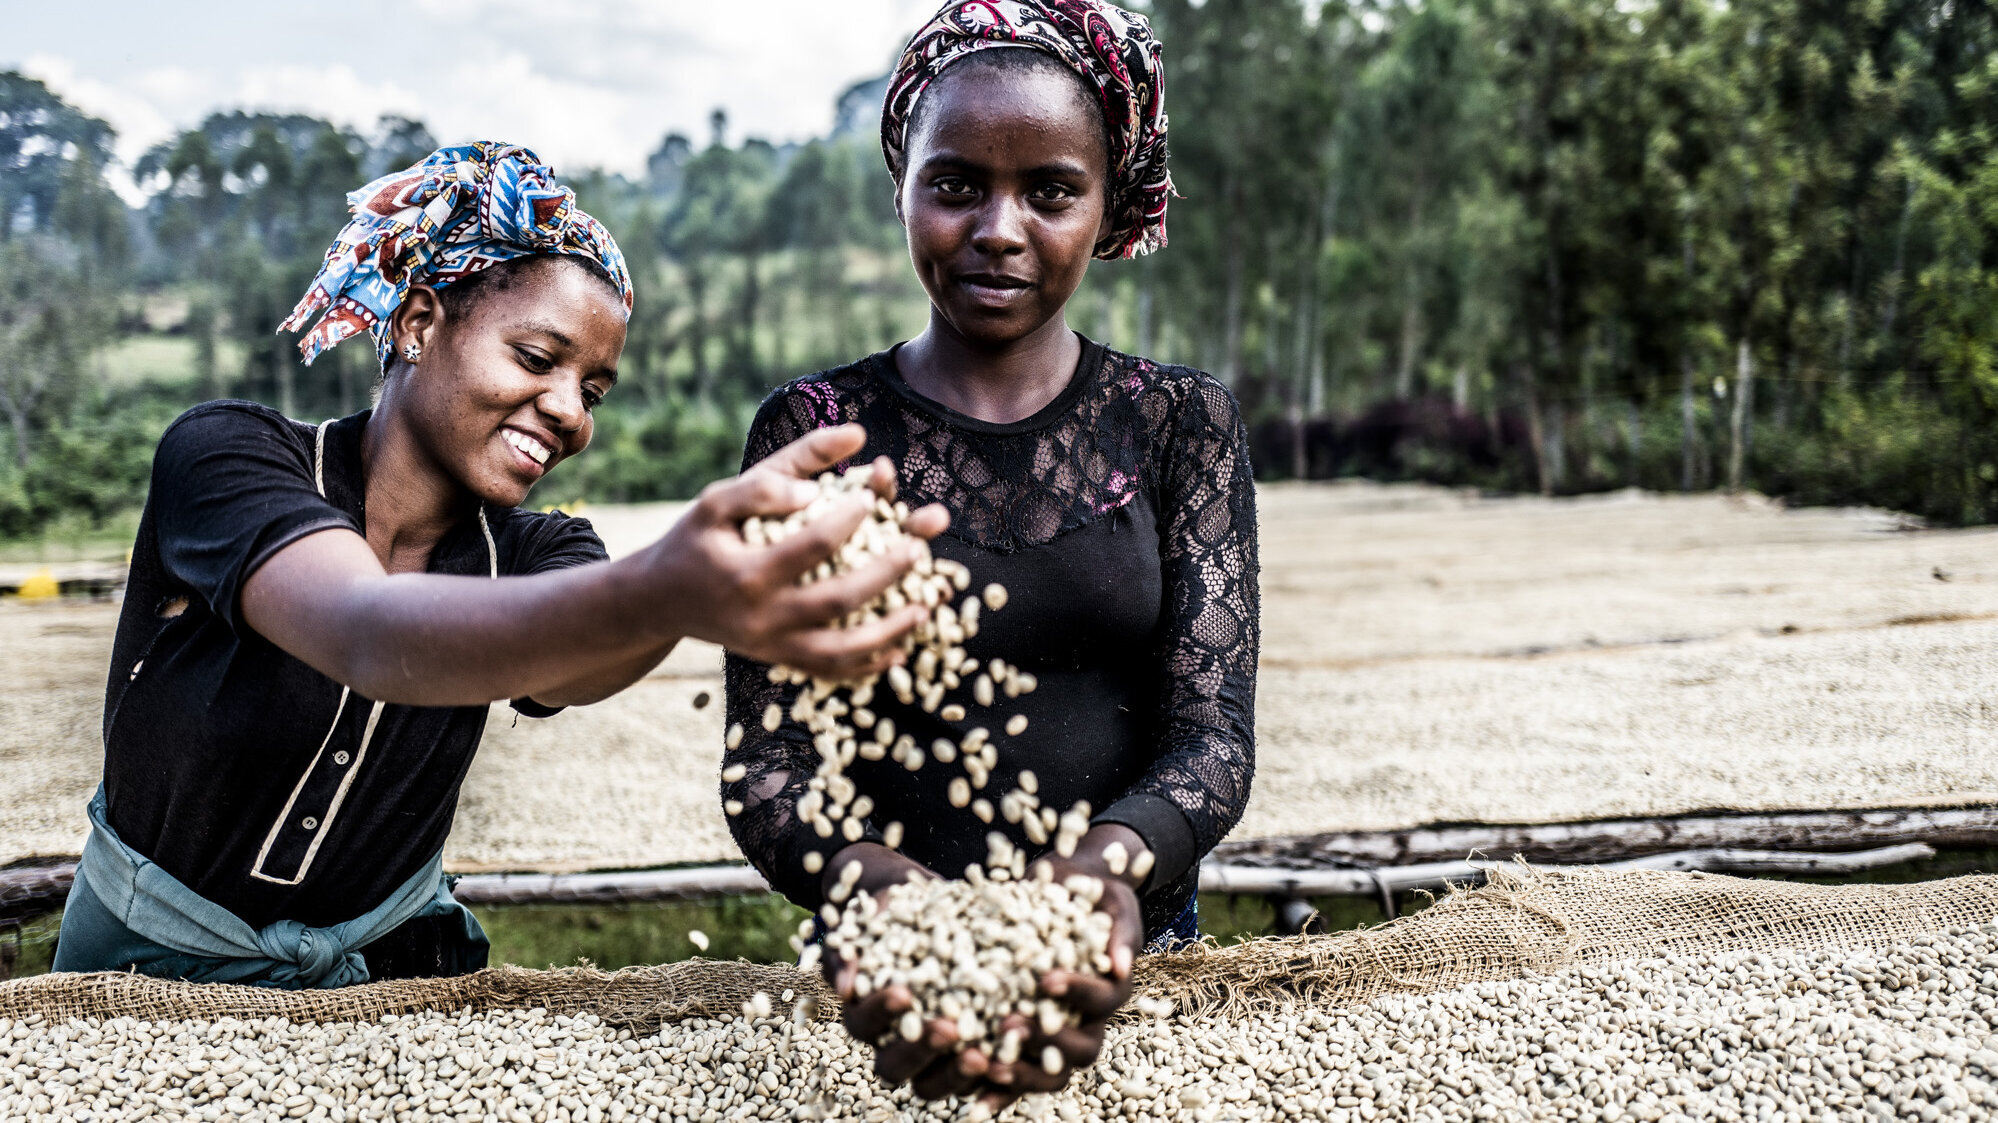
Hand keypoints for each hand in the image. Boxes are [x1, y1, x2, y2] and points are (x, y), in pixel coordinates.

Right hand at [645, 425, 949, 680]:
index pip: (811, 545)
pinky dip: (867, 665)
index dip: (849, 519)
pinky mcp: (779, 661)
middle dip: (886, 574)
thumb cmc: (696, 539)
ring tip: (926, 606)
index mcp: (745, 572)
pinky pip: (830, 671)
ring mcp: (772, 647)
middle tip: (919, 548)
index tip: (873, 496)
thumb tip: (837, 460)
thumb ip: (775, 476)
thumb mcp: (719, 498)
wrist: (661, 600)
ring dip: (889, 631)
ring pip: (841, 649)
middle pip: (837, 600)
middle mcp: (761, 617)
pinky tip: (900, 650)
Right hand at [817, 846, 988, 1098]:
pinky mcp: (964, 1052)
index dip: (881, 1014)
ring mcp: (929, 1053)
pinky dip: (992, 1072)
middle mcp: (892, 1042)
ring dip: (957, 1073)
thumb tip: (845, 985)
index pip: (865, 1025)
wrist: (922, 904)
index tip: (903, 993)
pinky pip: (975, 1075)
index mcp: (864, 1014)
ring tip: (984, 1054)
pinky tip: (1014, 1052)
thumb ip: (848, 949)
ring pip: (934, 1083)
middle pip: (895, 1066)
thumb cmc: (887, 911)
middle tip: (949, 1029)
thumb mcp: (865, 919)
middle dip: (921, 1050)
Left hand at [967, 828, 1146, 1110]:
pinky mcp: (1028, 1042)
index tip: (1045, 979)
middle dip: (1046, 1040)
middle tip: (1009, 1025)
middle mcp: (1089, 1020)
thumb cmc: (1089, 894)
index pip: (1103, 1000)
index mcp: (1111, 987)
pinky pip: (1018, 1074)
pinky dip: (997, 1092)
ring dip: (1021, 1073)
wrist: (1061, 893)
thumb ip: (1121, 929)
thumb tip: (1123, 965)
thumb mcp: (1112, 900)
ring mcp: (1058, 1036)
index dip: (1078, 993)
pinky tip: (971, 1100)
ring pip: (1051, 1072)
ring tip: (987, 1063)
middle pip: (1080, 1049)